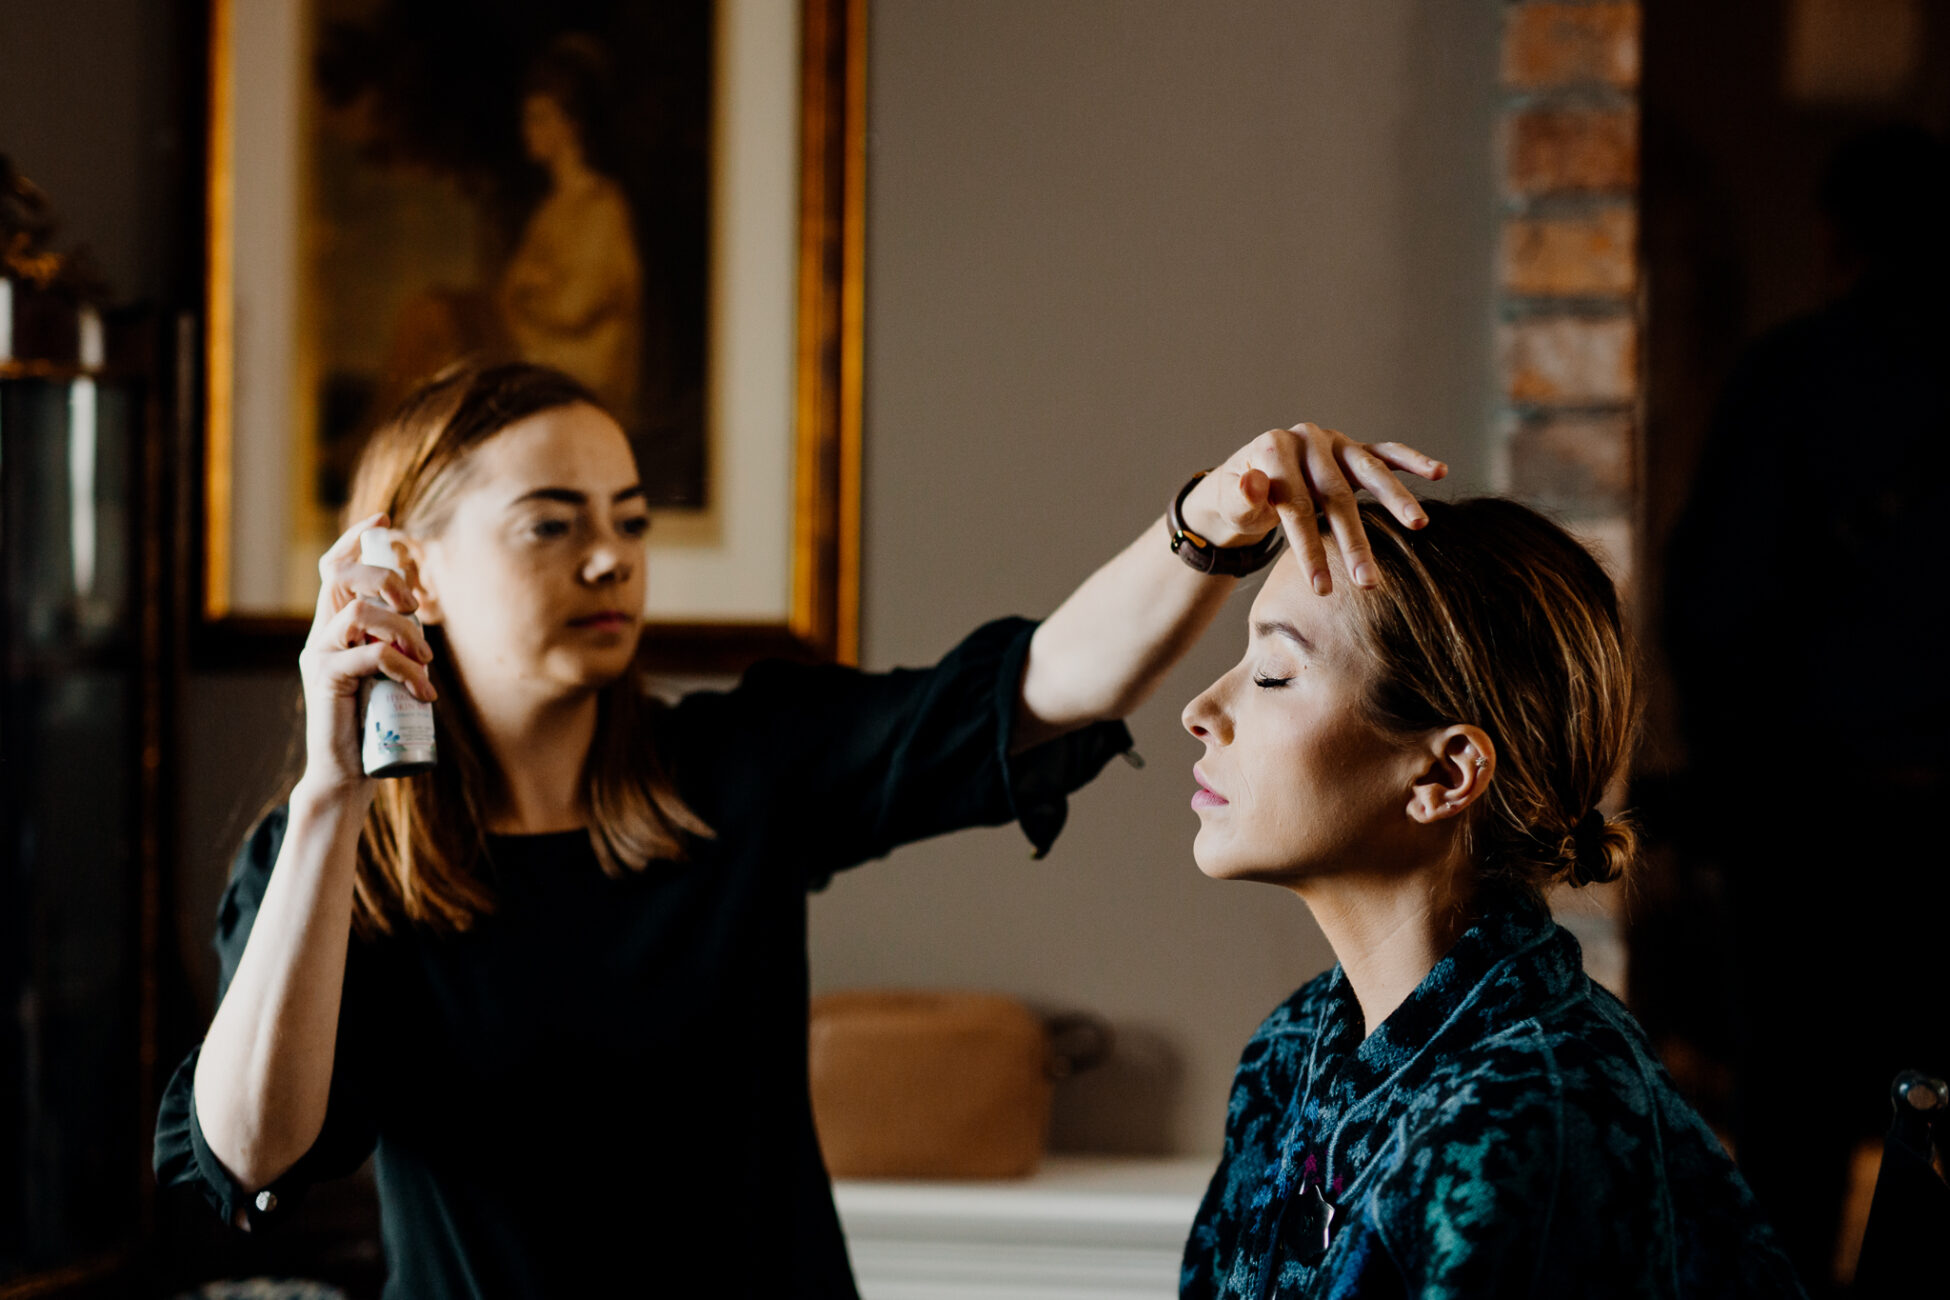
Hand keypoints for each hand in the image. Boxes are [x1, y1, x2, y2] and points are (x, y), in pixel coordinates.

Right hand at [294, 512, 437, 798]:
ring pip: (359, 611)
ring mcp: (319, 656)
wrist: (346, 776)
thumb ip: (395, 644)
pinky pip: (369, 654)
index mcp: (334, 628)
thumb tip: (423, 615)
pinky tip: (422, 690)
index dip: (354, 537)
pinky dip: (404, 666)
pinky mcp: (326, 681)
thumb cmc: (373, 725)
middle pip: (341, 576)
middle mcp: (320, 635)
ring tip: (427, 661)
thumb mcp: (387, 674)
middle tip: (418, 607)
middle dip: (386, 578)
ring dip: (404, 628)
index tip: (384, 518)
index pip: (333, 568)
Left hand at [1179, 423, 1445, 593]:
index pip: (1296, 504)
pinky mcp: (1352, 448)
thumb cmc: (1238, 499)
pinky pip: (1386, 451)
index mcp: (1274, 449)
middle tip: (1368, 582)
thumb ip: (1239, 496)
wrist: (1244, 480)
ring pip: (1369, 471)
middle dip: (1353, 541)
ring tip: (1419, 524)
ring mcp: (1334, 442)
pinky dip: (1412, 460)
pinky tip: (1439, 471)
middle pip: (1336, 494)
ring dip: (1396, 499)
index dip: (1308, 547)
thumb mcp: (1229, 502)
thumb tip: (1253, 484)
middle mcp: (1308, 439)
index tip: (1320, 588)